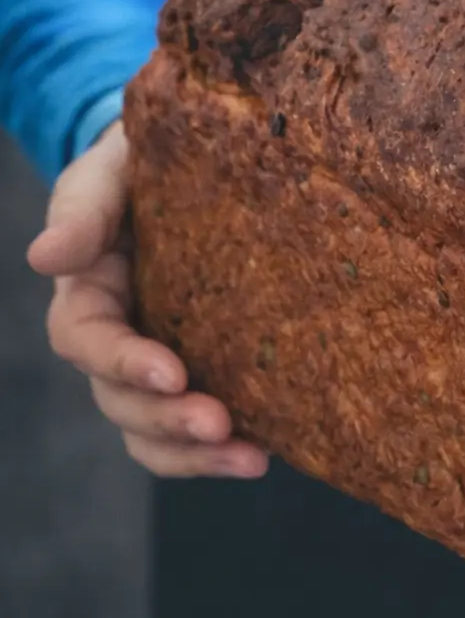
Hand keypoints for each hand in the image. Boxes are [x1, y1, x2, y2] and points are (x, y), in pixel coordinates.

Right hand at [27, 119, 268, 479]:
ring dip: (196, 454)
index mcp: (89, 289)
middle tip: (217, 424)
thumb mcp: (113, 168)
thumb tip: (44, 257)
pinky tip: (267, 451)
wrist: (199, 159)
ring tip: (251, 458)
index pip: (86, 340)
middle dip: (166, 419)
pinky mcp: (205, 368)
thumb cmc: (147, 159)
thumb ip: (85, 207)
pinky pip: (197, 427)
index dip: (122, 362)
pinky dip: (220, 451)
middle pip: (120, 399)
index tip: (171, 372)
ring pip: (155, 429)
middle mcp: (118, 336)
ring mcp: (160, 358)